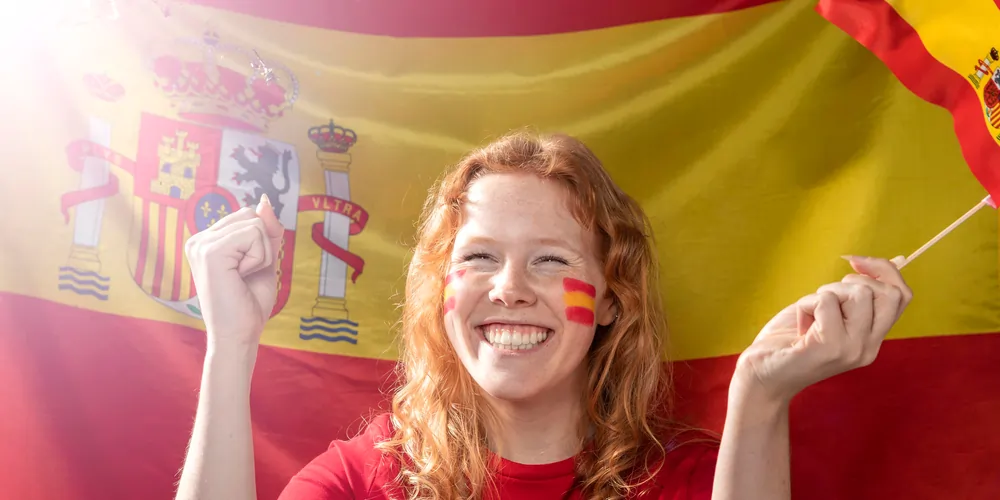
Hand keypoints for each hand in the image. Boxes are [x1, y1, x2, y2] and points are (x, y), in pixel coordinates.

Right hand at [184, 195, 284, 345]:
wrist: (238, 335)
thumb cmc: (249, 304)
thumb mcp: (264, 259)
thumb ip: (267, 230)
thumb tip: (265, 200)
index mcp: (206, 240)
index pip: (248, 216)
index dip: (262, 242)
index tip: (246, 271)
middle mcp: (198, 239)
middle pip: (252, 216)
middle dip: (263, 246)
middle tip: (246, 275)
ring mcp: (201, 243)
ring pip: (255, 225)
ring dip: (262, 254)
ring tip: (242, 277)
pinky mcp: (210, 251)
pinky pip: (254, 235)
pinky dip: (260, 258)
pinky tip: (241, 277)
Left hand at [733, 255, 913, 404]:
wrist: (763, 376)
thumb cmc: (790, 340)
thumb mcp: (830, 313)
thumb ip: (856, 295)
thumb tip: (896, 259)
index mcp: (872, 340)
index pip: (902, 296)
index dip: (884, 270)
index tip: (856, 262)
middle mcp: (869, 347)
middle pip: (889, 293)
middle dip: (856, 279)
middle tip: (826, 294)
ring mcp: (852, 348)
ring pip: (859, 293)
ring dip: (826, 292)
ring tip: (810, 313)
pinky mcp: (830, 346)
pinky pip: (826, 301)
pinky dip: (806, 304)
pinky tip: (800, 324)